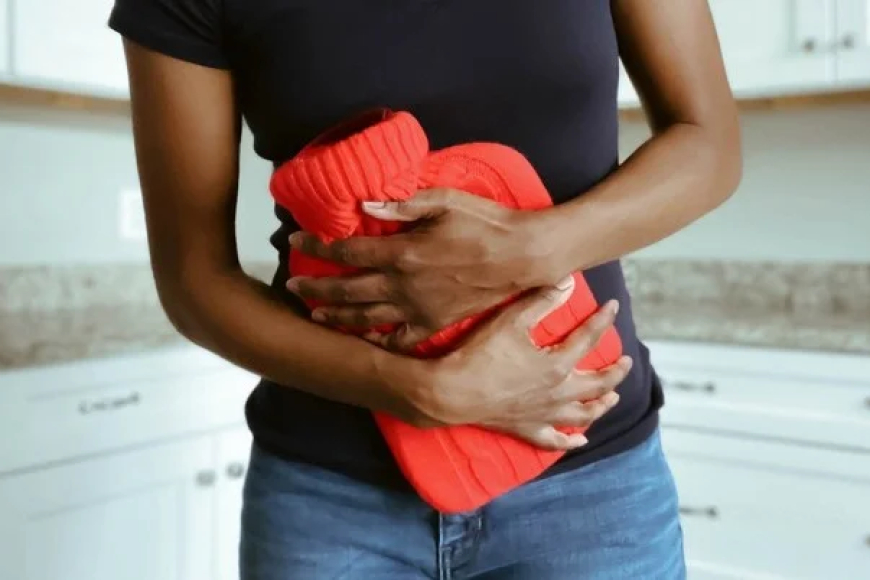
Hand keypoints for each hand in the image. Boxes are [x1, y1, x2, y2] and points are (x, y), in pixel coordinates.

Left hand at [286, 188, 559, 349]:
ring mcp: (418, 309)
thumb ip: (402, 204)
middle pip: (347, 288)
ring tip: (315, 312)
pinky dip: (378, 342)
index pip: (346, 250)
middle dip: (315, 285)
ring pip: (366, 317)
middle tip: (292, 283)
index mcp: (402, 252)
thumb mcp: (444, 201)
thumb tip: (364, 204)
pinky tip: (364, 340)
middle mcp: (404, 285)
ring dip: (336, 314)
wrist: (524, 256)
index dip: (316, 245)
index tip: (296, 241)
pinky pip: (400, 339)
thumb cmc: (486, 222)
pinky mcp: (436, 324)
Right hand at [413, 277, 630, 450]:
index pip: (589, 338)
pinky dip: (571, 441)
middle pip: (597, 383)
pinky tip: (581, 440)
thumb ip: (541, 301)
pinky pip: (555, 440)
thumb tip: (568, 283)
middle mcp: (559, 392)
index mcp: (558, 364)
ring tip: (611, 398)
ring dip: (601, 405)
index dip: (603, 320)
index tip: (613, 307)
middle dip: (615, 372)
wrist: (454, 393)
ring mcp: (545, 414)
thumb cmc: (481, 354)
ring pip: (583, 414)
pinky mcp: (528, 429)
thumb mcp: (511, 320)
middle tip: (626, 362)